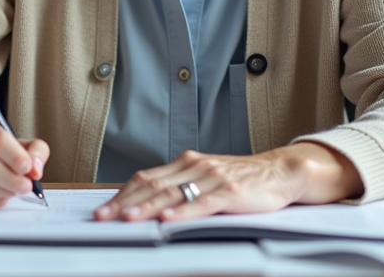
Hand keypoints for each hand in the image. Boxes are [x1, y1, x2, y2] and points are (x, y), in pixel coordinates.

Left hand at [93, 142, 361, 221]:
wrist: (280, 171)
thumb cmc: (241, 178)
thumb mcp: (206, 177)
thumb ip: (180, 185)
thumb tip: (147, 202)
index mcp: (186, 162)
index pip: (146, 178)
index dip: (122, 194)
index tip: (103, 210)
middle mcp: (195, 166)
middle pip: (153, 186)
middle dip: (125, 203)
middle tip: (103, 218)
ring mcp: (213, 178)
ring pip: (173, 194)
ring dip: (147, 208)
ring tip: (127, 219)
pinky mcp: (230, 191)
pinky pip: (202, 203)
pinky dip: (183, 212)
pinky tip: (169, 220)